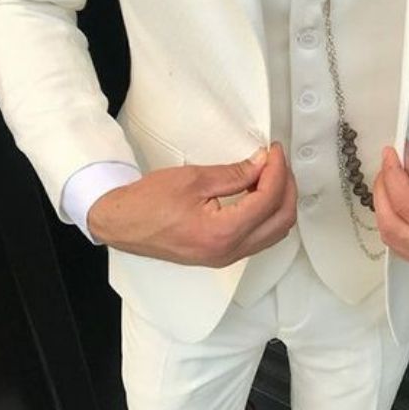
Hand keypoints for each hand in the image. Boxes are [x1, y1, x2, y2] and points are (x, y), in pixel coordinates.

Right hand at [87, 141, 297, 267]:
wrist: (122, 224)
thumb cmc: (148, 202)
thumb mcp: (194, 179)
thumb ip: (234, 173)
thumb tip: (261, 164)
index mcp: (223, 233)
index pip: (269, 200)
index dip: (277, 171)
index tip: (273, 151)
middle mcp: (229, 251)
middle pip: (281, 220)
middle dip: (286, 186)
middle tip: (277, 161)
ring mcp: (227, 257)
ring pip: (274, 232)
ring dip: (280, 201)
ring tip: (270, 174)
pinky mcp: (222, 255)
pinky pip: (260, 238)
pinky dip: (267, 214)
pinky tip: (257, 193)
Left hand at [372, 141, 408, 272]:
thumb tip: (401, 158)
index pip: (405, 204)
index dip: (392, 175)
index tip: (391, 155)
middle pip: (391, 225)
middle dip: (383, 192)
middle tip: (389, 167)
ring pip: (392, 238)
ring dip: (386, 207)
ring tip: (396, 182)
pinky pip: (402, 244)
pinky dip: (395, 221)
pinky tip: (402, 201)